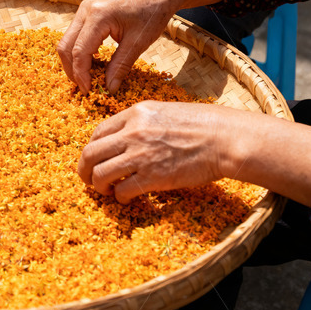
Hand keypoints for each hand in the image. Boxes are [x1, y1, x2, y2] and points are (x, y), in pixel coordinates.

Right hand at [57, 0, 175, 94]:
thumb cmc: (152, 13)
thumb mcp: (138, 43)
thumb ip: (120, 66)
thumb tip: (108, 89)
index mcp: (98, 16)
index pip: (79, 51)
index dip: (81, 74)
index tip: (89, 90)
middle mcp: (85, 11)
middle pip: (65, 46)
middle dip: (72, 70)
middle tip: (85, 87)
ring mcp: (84, 9)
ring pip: (67, 41)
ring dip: (74, 61)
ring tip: (88, 77)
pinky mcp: (87, 12)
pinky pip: (75, 35)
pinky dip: (79, 52)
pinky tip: (92, 63)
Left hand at [78, 101, 226, 202]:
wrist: (226, 139)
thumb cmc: (203, 124)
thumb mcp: (165, 111)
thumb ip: (142, 123)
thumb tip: (125, 138)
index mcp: (135, 113)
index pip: (98, 132)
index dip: (91, 148)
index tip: (94, 158)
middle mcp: (132, 133)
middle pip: (90, 153)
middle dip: (84, 169)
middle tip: (88, 179)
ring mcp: (141, 155)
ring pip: (100, 174)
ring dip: (99, 186)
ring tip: (106, 191)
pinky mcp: (153, 177)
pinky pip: (123, 190)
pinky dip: (120, 197)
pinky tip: (126, 198)